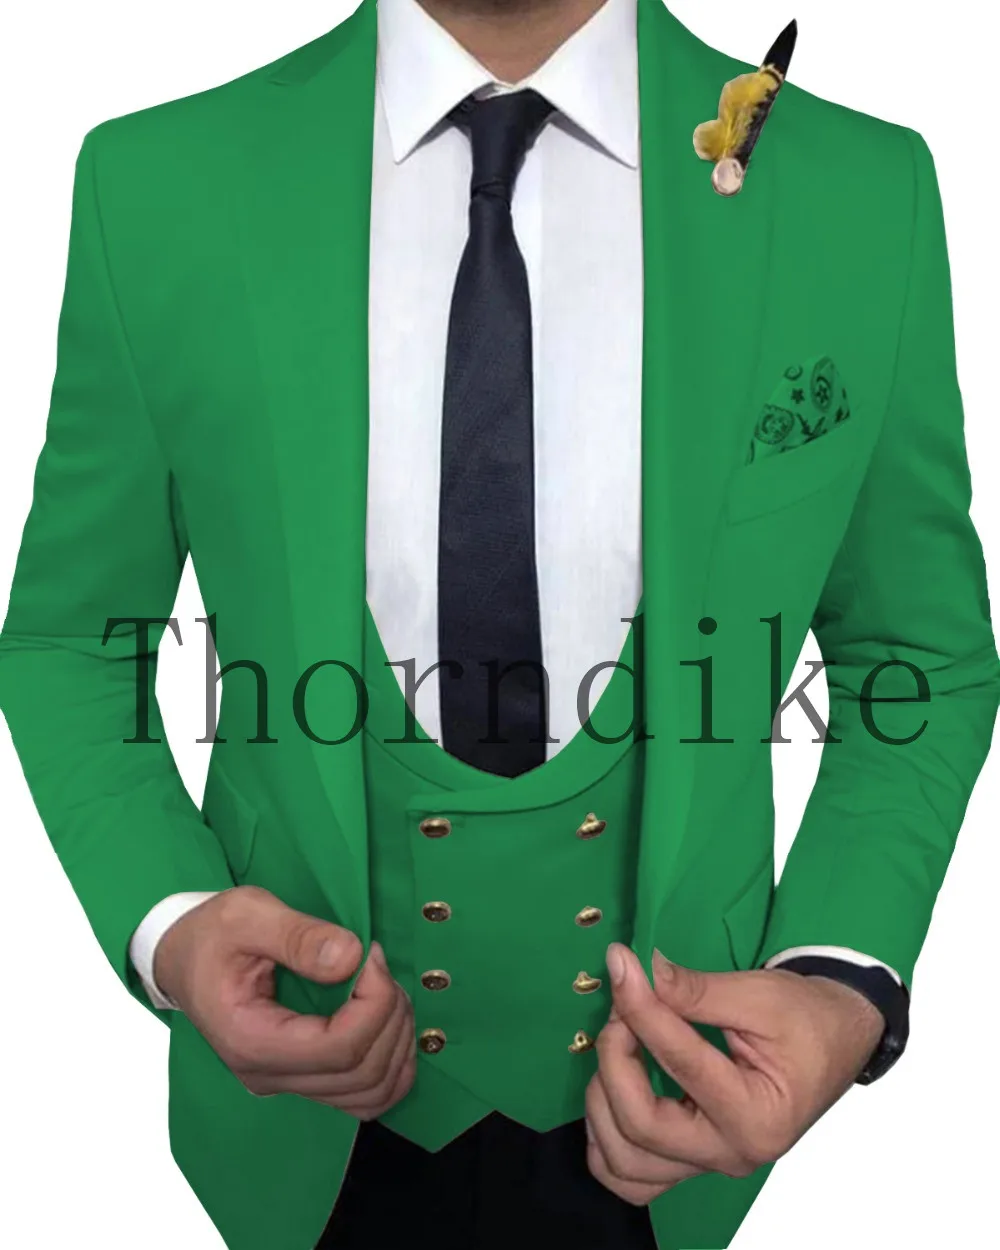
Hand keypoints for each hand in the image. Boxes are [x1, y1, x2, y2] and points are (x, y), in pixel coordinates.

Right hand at [155, 885, 415, 1118]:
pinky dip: (392, 1063)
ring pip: (371, 1093)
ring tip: (384, 988)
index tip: (371, 954)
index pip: (340, 1048)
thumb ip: (297, 935)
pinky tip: (386, 1019)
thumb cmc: (211, 934)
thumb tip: (351, 958)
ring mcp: (286, 1083)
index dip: (375, 1003)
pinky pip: (363, 1095)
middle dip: (391, 1016)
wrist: (184, 959)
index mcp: (252, 1040)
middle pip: (363, 1074)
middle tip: (379, 965)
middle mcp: (269, 1075)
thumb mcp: (245, 914)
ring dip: (397, 1041)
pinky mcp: (302, 1078)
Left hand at [585, 944, 883, 1204]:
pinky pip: (633, 1175)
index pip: (680, 1063)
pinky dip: (608, 1139)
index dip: (641, 1009)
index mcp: (758, 1116)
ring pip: (625, 1162)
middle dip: (614, 1059)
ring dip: (602, 1102)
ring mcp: (710, 1163)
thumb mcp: (759, 994)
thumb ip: (696, 989)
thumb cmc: (807, 1018)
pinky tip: (612, 1091)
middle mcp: (731, 1153)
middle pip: (640, 1125)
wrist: (838, 1039)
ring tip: (617, 1048)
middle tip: (621, 1009)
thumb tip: (639, 971)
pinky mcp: (695, 1158)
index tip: (622, 965)